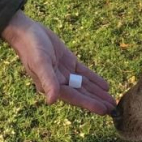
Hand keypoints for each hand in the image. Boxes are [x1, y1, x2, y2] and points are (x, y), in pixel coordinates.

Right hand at [1, 11, 115, 114]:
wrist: (27, 31)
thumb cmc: (31, 47)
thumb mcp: (40, 63)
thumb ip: (47, 81)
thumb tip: (51, 101)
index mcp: (52, 85)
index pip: (74, 97)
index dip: (89, 104)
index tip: (103, 110)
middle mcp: (59, 81)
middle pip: (82, 93)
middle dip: (97, 101)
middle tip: (113, 109)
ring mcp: (65, 71)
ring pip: (85, 84)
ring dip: (97, 92)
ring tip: (112, 100)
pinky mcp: (68, 61)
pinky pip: (84, 72)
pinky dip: (94, 79)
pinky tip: (104, 85)